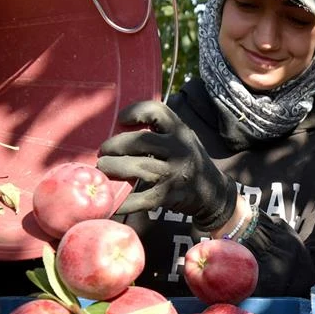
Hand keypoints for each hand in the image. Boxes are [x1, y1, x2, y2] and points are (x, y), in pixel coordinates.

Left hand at [96, 100, 236, 229]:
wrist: (212, 192)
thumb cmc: (188, 159)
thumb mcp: (182, 138)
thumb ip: (160, 130)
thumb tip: (119, 123)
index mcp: (180, 132)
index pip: (157, 112)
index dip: (135, 112)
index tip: (120, 119)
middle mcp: (179, 150)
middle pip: (141, 142)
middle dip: (116, 145)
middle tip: (103, 151)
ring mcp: (174, 174)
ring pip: (138, 168)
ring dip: (114, 168)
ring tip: (102, 168)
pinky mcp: (168, 196)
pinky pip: (140, 199)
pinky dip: (122, 201)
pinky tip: (110, 201)